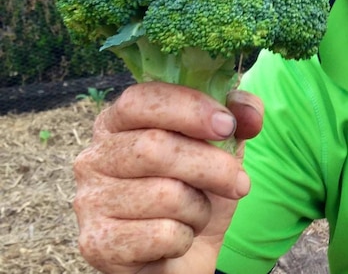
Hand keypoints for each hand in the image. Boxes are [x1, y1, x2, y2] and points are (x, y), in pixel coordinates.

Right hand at [73, 82, 263, 273]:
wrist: (182, 256)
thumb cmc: (196, 191)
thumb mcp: (222, 148)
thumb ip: (237, 117)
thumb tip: (250, 113)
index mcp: (117, 122)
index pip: (141, 99)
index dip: (189, 108)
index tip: (227, 125)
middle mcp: (93, 157)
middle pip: (155, 148)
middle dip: (212, 166)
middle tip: (239, 183)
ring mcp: (89, 201)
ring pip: (163, 194)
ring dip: (199, 208)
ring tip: (196, 213)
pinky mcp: (96, 243)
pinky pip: (160, 234)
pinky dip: (184, 237)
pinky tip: (176, 238)